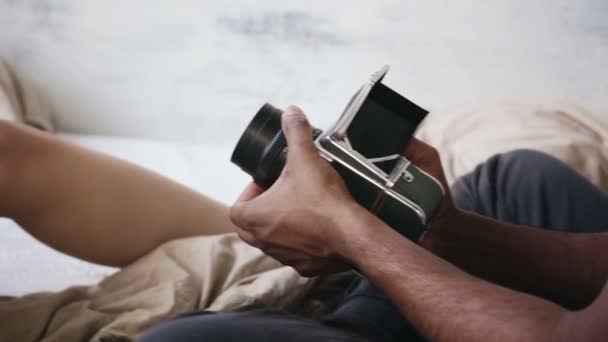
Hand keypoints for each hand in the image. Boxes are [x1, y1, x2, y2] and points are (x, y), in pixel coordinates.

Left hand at [230, 106, 355, 275]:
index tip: (267, 181)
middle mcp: (264, 242)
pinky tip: (321, 228)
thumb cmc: (323, 202)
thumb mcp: (306, 159)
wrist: (353, 237)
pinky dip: (304, 242)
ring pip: (274, 241)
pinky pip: (297, 253)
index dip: (250, 192)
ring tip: (303, 207)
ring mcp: (285, 257)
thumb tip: (292, 113)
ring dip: (282, 226)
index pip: (237, 206)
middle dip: (264, 209)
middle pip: (251, 226)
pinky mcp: (306, 268)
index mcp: (253, 219)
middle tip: (284, 193)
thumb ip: (296, 133)